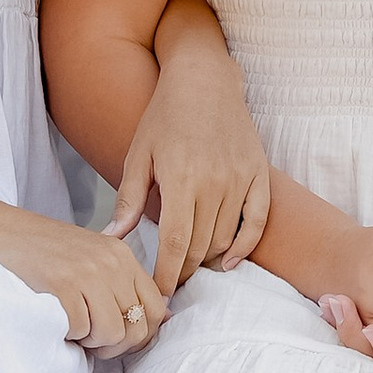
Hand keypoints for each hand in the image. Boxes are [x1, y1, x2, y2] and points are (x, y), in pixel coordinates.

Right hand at [0, 206, 170, 357]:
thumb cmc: (40, 250)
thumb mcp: (91, 256)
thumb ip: (120, 282)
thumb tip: (161, 318)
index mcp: (122, 255)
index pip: (157, 307)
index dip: (141, 332)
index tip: (117, 337)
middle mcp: (111, 262)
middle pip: (137, 327)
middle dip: (114, 344)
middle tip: (89, 338)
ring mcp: (88, 272)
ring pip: (112, 334)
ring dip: (90, 341)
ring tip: (72, 326)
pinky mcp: (63, 285)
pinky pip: (81, 330)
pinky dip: (68, 333)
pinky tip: (55, 318)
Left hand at [112, 41, 273, 292]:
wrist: (204, 79)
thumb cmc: (164, 116)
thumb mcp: (138, 154)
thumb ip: (128, 200)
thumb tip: (112, 237)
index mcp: (181, 178)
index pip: (176, 243)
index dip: (167, 274)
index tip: (159, 293)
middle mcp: (214, 181)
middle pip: (201, 246)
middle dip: (184, 271)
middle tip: (171, 282)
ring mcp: (241, 177)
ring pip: (226, 238)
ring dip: (208, 260)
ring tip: (192, 267)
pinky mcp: (260, 173)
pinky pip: (258, 221)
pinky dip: (245, 246)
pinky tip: (230, 261)